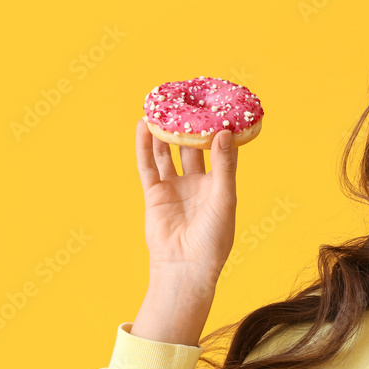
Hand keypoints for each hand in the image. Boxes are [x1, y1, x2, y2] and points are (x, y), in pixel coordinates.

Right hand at [134, 118, 238, 287]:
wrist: (185, 266)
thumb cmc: (213, 239)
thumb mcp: (224, 199)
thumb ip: (224, 166)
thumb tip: (224, 133)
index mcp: (220, 186)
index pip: (221, 152)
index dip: (219, 130)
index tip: (219, 106)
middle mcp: (198, 184)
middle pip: (193, 149)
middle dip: (190, 127)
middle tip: (187, 101)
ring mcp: (175, 188)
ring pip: (169, 153)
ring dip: (166, 133)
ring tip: (163, 107)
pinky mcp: (155, 194)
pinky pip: (148, 165)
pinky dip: (145, 146)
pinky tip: (144, 126)